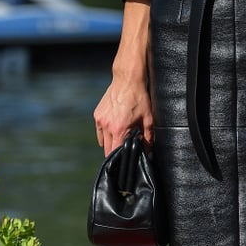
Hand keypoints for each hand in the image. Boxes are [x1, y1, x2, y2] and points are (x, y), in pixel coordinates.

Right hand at [92, 0, 152, 154]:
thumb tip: (148, 153)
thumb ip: (148, 138)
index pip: (115, 154)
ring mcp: (100, 120)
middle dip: (115, 155)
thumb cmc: (140, 98)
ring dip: (111, 145)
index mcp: (119, 129)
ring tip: (121, 143)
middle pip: (107, 151)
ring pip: (103, 142)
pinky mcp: (97, 115)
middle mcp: (107, 126)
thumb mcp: (148, 119)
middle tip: (124, 157)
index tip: (124, 166)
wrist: (127, 79)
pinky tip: (115, 132)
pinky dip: (106, 135)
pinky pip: (100, 132)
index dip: (119, 162)